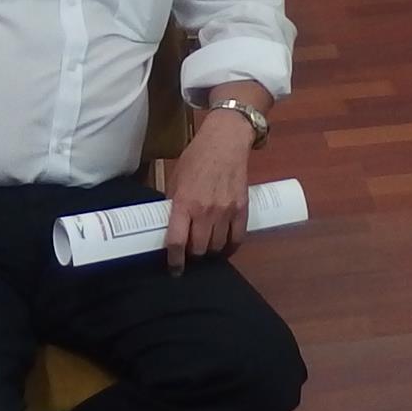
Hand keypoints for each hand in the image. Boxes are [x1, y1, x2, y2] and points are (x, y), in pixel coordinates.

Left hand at [162, 117, 254, 274]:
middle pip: (198, 249)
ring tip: (206, 246)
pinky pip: (237, 239)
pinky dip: (230, 247)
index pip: (177, 241)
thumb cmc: (196, 157)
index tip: (174, 269)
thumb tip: (169, 225)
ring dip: (210, 251)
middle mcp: (205, 211)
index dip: (174, 261)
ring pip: (217, 247)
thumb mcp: (176, 179)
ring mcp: (225, 211)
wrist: (225, 141)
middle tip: (190, 250)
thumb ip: (174, 203)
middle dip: (192, 254)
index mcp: (184, 203)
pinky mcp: (242, 209)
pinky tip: (224, 247)